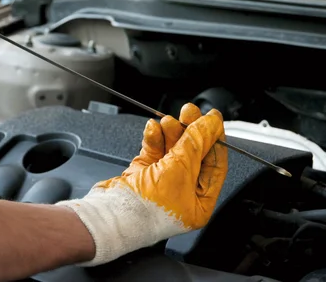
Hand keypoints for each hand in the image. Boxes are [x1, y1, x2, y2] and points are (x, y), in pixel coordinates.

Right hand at [56, 103, 227, 265]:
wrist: (111, 214)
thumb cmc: (147, 207)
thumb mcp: (180, 168)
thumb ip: (196, 142)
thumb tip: (211, 124)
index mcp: (199, 202)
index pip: (214, 164)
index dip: (214, 140)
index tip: (212, 119)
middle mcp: (182, 193)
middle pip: (193, 154)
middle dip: (190, 131)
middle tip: (189, 112)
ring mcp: (162, 183)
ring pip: (172, 149)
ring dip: (169, 133)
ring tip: (167, 121)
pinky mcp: (143, 174)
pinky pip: (153, 151)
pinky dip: (153, 139)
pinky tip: (152, 129)